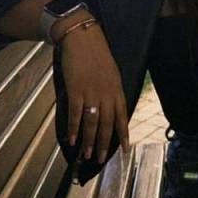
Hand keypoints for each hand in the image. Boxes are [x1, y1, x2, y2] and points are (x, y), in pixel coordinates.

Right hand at [60, 25, 129, 162]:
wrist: (83, 38)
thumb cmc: (97, 54)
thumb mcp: (111, 72)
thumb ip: (111, 90)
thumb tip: (111, 108)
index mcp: (116, 88)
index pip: (122, 116)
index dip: (123, 134)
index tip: (125, 150)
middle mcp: (106, 93)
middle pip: (107, 123)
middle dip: (104, 143)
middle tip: (101, 159)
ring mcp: (91, 92)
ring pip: (92, 122)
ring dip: (90, 140)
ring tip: (87, 155)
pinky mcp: (76, 89)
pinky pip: (75, 113)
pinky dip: (73, 128)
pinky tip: (72, 139)